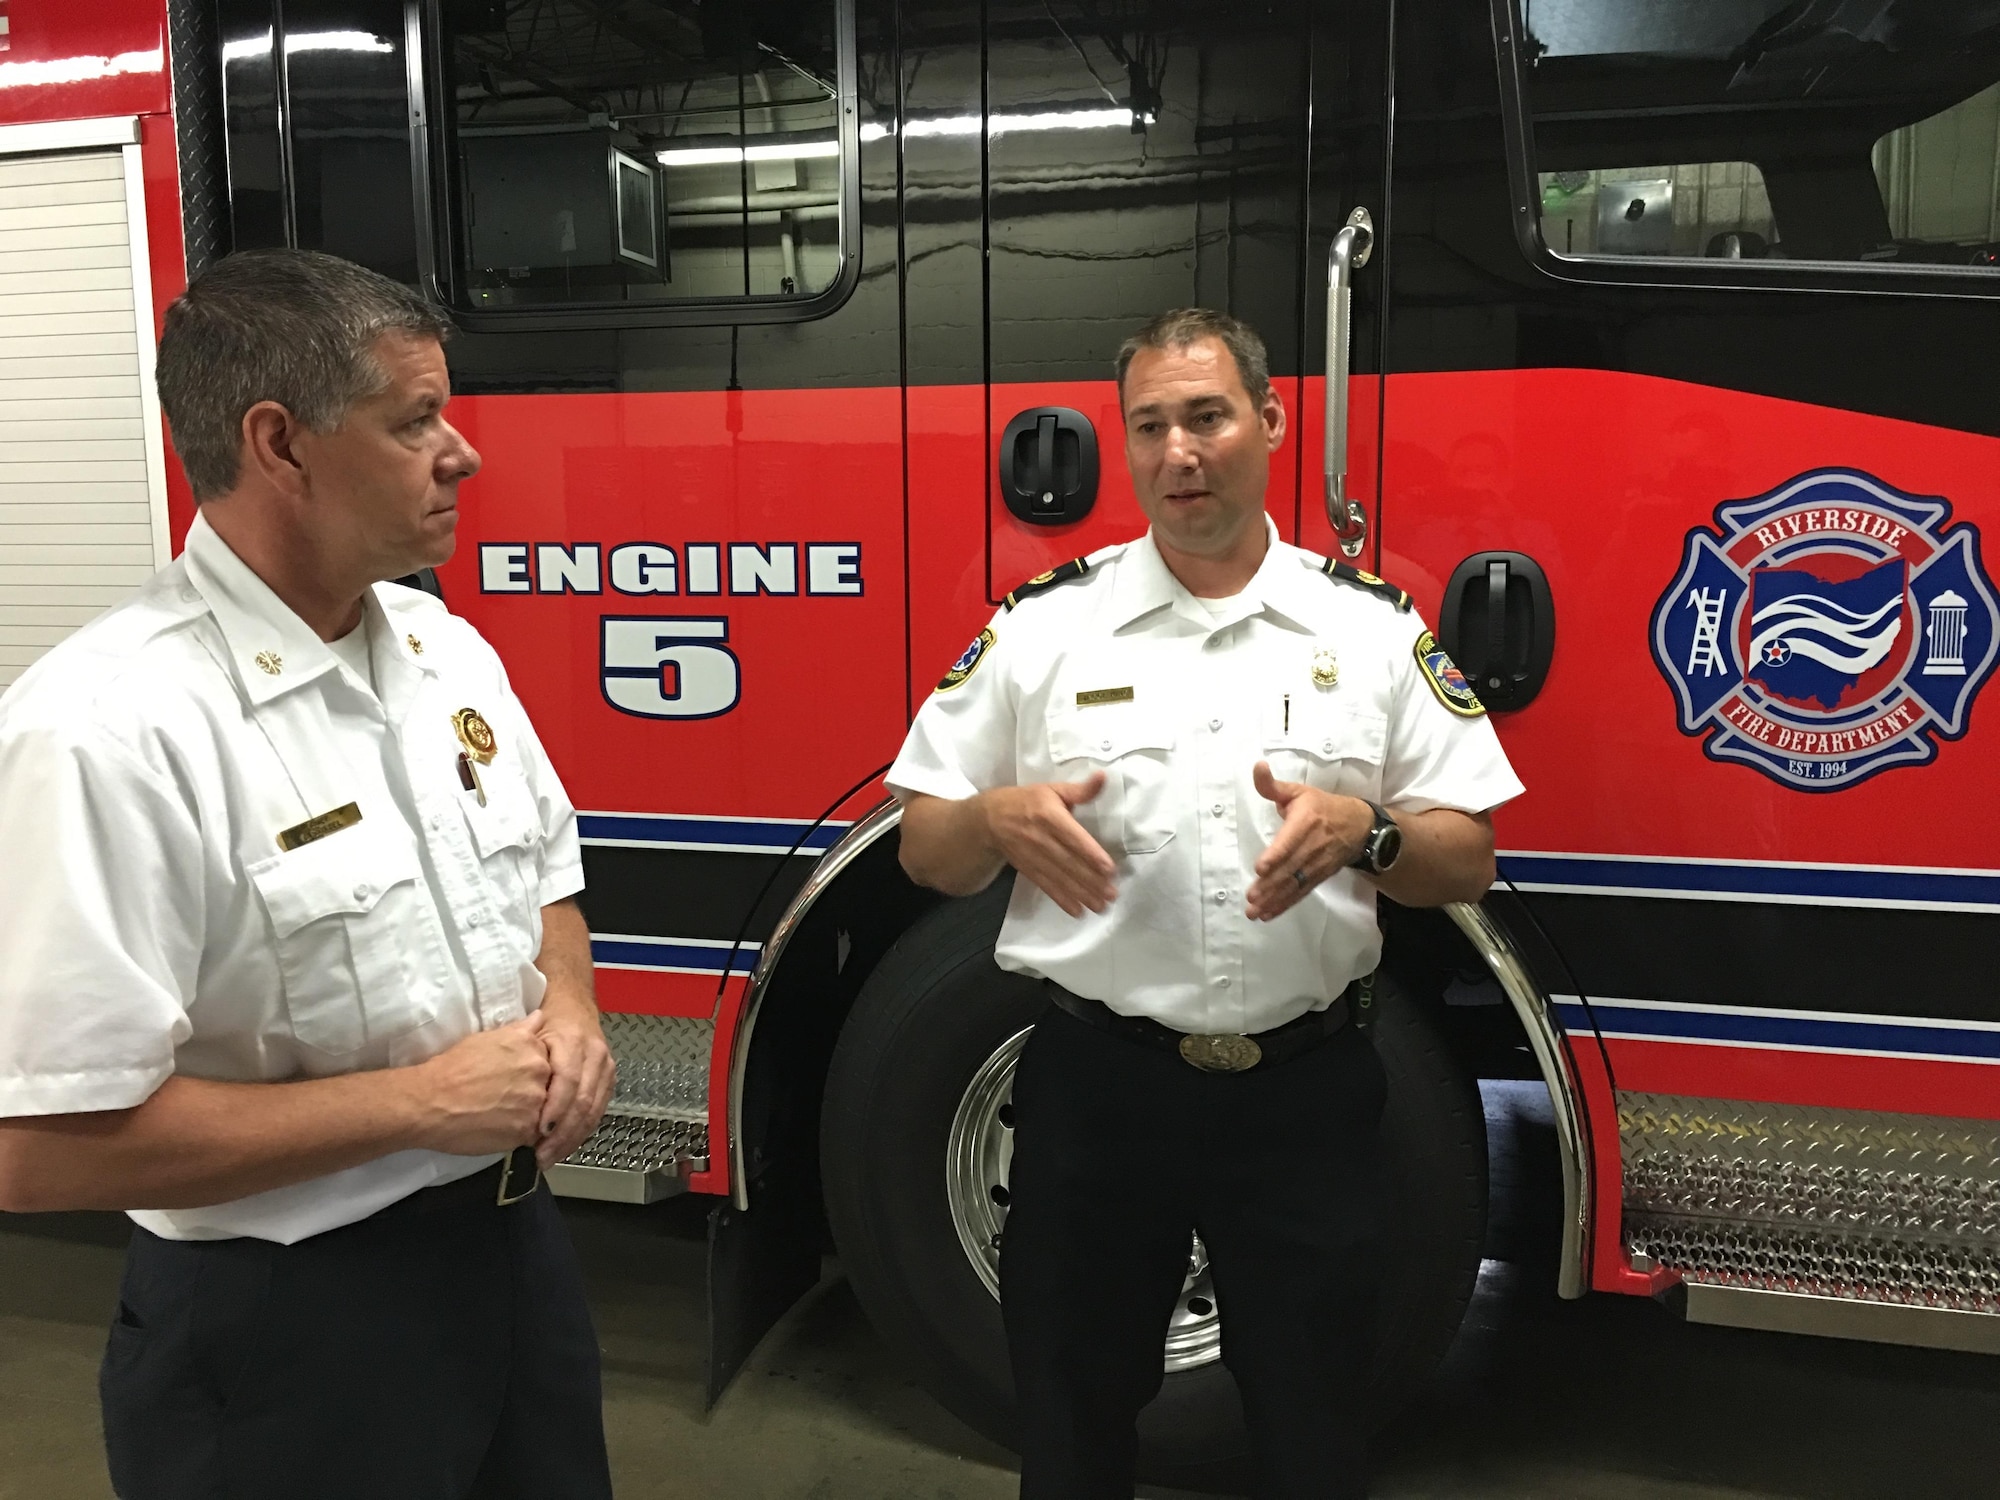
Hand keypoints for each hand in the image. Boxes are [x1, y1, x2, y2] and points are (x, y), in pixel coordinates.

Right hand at [406, 1011, 551, 1155]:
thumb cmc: (451, 1069)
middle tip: (503, 1098)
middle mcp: (539, 1070)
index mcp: (531, 1045)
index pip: (550, 1060)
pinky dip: (518, 1133)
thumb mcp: (487, 1038)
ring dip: (528, 1114)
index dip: (532, 1073)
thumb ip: (521, 1030)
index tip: (514, 1079)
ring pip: (544, 1110)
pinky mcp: (526, 1130)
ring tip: (499, 1114)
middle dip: (533, 1093)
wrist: (428, 1102)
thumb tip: (539, 1017)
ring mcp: (535, 1101)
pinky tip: (497, 1127)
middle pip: (550, 1085)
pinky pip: (532, 1133)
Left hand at [534, 1011, 615, 1168]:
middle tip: (541, 1155)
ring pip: (593, 1111)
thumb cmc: (547, 1023)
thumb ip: (521, 1060)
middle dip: (563, 1134)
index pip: (568, 1081)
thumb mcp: (529, 1033)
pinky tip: (565, 1146)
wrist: (574, 1007)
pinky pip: (598, 1112)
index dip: (554, 1109)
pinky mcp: (610, 1080)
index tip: (538, 1133)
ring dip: (572, 1139)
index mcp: (573, 1041)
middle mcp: (595, 1055)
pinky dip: (581, 1132)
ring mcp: (606, 1068)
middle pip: (583, 1102)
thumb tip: (508, 1095)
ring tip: (550, 1157)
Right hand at [980, 772, 1116, 916]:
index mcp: (1048, 815)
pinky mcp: (1027, 869)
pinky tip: (1077, 911)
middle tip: (1111, 894)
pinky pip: (1045, 885)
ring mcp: (1032, 856)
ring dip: (1080, 893)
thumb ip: (1079, 790)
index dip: (1090, 853)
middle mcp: (1040, 837)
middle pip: (1068, 862)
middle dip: (1090, 881)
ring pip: (1059, 877)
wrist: (989, 818)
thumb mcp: (1051, 790)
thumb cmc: (1027, 801)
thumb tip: (1103, 777)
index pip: (1072, 837)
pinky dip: (1061, 899)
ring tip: (1100, 906)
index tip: (1109, 869)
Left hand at [1246, 761, 1372, 920]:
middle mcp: (1313, 845)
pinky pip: (1302, 892)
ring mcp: (1317, 864)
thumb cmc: (1323, 807)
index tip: (1260, 868)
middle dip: (1270, 885)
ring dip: (1275, 899)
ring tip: (1255, 912)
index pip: (1290, 841)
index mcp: (1306, 822)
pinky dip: (1286, 904)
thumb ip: (1273, 786)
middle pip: (1290, 868)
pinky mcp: (1319, 876)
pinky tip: (1270, 913)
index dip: (1276, 855)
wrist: (1360, 826)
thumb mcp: (1299, 791)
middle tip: (1252, 899)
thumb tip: (1257, 767)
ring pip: (1295, 884)